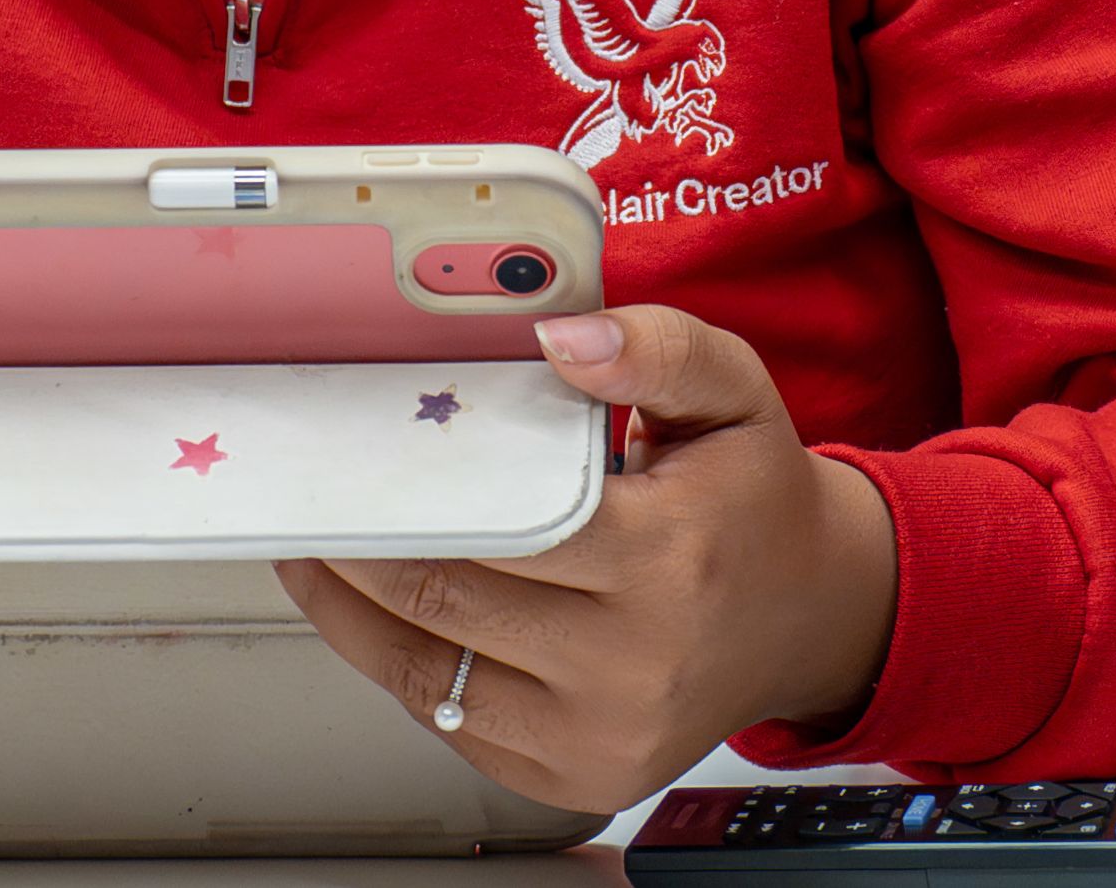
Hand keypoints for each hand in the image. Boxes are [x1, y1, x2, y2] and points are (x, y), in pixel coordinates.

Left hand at [275, 304, 898, 814]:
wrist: (809, 616)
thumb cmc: (754, 498)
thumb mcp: (733, 393)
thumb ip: (656, 347)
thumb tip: (562, 338)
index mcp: (670, 559)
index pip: (508, 525)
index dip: (414, 492)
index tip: (352, 455)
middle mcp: (636, 664)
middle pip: (450, 599)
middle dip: (361, 544)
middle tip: (306, 492)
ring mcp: (601, 736)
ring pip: (431, 672)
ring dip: (350, 609)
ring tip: (309, 549)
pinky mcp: (575, 777)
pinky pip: (452, 721)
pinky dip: (397, 662)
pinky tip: (366, 610)